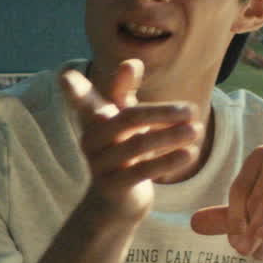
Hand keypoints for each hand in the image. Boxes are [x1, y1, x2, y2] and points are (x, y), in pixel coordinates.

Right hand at [59, 61, 200, 222]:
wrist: (117, 201)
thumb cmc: (123, 150)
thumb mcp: (124, 118)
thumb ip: (125, 90)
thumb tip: (131, 61)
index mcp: (93, 118)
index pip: (83, 100)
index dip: (74, 90)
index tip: (65, 76)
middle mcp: (91, 139)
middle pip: (128, 118)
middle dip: (162, 112)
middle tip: (192, 110)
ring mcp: (99, 164)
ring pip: (138, 145)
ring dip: (171, 135)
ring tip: (197, 130)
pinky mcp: (112, 186)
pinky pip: (142, 171)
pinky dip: (169, 160)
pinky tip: (190, 154)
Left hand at [190, 145, 262, 259]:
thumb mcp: (258, 214)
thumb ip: (228, 218)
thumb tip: (193, 223)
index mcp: (261, 156)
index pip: (238, 190)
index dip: (233, 220)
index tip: (235, 244)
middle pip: (252, 199)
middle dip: (248, 230)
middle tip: (249, 253)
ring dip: (260, 233)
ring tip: (260, 253)